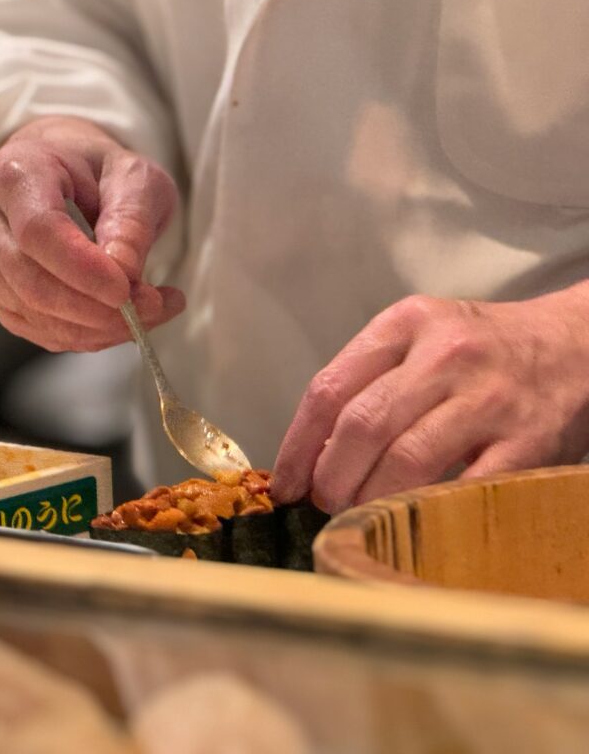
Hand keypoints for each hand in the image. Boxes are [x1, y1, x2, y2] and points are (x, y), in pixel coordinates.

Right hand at [0, 116, 184, 351]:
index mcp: (17, 174)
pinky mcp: (0, 296)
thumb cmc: (101, 172)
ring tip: (151, 312)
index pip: (37, 231)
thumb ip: (131, 219)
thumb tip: (123, 272)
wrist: (68, 176)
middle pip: (30, 282)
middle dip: (96, 308)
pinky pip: (39, 331)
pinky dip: (86, 336)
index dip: (81, 269)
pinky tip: (122, 321)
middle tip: (153, 306)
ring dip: (98, 327)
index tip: (127, 288)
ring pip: (34, 314)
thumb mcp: (134, 177)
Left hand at [271, 287, 588, 513]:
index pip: (329, 388)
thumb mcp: (420, 339)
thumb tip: (310, 454)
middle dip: (330, 477)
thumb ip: (369, 381)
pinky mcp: (527, 442)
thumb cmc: (483, 351)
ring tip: (357, 513)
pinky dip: (425, 511)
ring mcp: (488, 398)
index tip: (285, 482)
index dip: (298, 445)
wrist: (581, 345)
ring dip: (368, 498)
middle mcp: (445, 355)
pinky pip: (462, 488)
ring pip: (405, 460)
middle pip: (361, 426)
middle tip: (323, 502)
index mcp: (405, 324)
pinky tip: (408, 521)